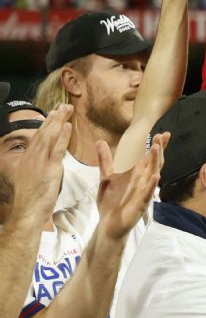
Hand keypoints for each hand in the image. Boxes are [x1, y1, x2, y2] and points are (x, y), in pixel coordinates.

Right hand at [9, 106, 72, 224]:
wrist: (27, 212)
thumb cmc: (31, 200)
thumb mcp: (31, 179)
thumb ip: (38, 167)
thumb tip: (46, 159)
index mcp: (27, 159)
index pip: (38, 137)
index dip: (47, 124)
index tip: (54, 113)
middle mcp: (31, 157)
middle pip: (43, 133)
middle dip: (53, 118)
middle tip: (63, 105)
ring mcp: (39, 162)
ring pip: (49, 137)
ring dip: (58, 121)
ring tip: (67, 109)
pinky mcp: (49, 169)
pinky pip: (57, 149)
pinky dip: (62, 136)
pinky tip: (67, 126)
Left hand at [95, 133, 166, 240]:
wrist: (108, 225)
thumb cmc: (110, 202)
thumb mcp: (106, 177)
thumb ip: (105, 160)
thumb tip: (100, 142)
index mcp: (137, 176)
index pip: (149, 158)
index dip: (157, 146)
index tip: (163, 133)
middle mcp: (143, 182)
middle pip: (154, 163)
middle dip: (158, 149)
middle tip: (160, 135)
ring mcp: (143, 193)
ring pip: (153, 175)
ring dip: (155, 162)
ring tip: (156, 148)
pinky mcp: (140, 204)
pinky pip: (148, 194)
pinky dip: (152, 185)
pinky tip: (156, 176)